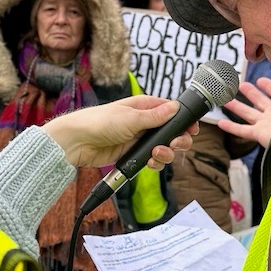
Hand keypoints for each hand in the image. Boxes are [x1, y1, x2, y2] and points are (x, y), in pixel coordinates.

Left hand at [43, 95, 196, 168]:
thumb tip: (175, 107)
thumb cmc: (100, 122)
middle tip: (176, 145)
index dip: (184, 121)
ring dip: (166, 154)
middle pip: (172, 133)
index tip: (192, 129)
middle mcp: (145, 123)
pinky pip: (152, 160)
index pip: (172, 112)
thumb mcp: (131, 118)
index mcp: (145, 107)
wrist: (78, 142)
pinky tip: (149, 162)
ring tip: (156, 155)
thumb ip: (156, 116)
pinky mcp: (133, 154)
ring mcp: (139, 140)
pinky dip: (155, 163)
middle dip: (178, 141)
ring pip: (164, 149)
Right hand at [219, 78, 270, 149]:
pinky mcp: (259, 134)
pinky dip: (231, 127)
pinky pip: (242, 130)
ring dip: (237, 106)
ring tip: (226, 99)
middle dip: (251, 93)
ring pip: (248, 113)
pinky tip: (221, 122)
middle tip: (241, 85)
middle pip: (259, 101)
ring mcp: (266, 124)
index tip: (261, 81)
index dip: (269, 86)